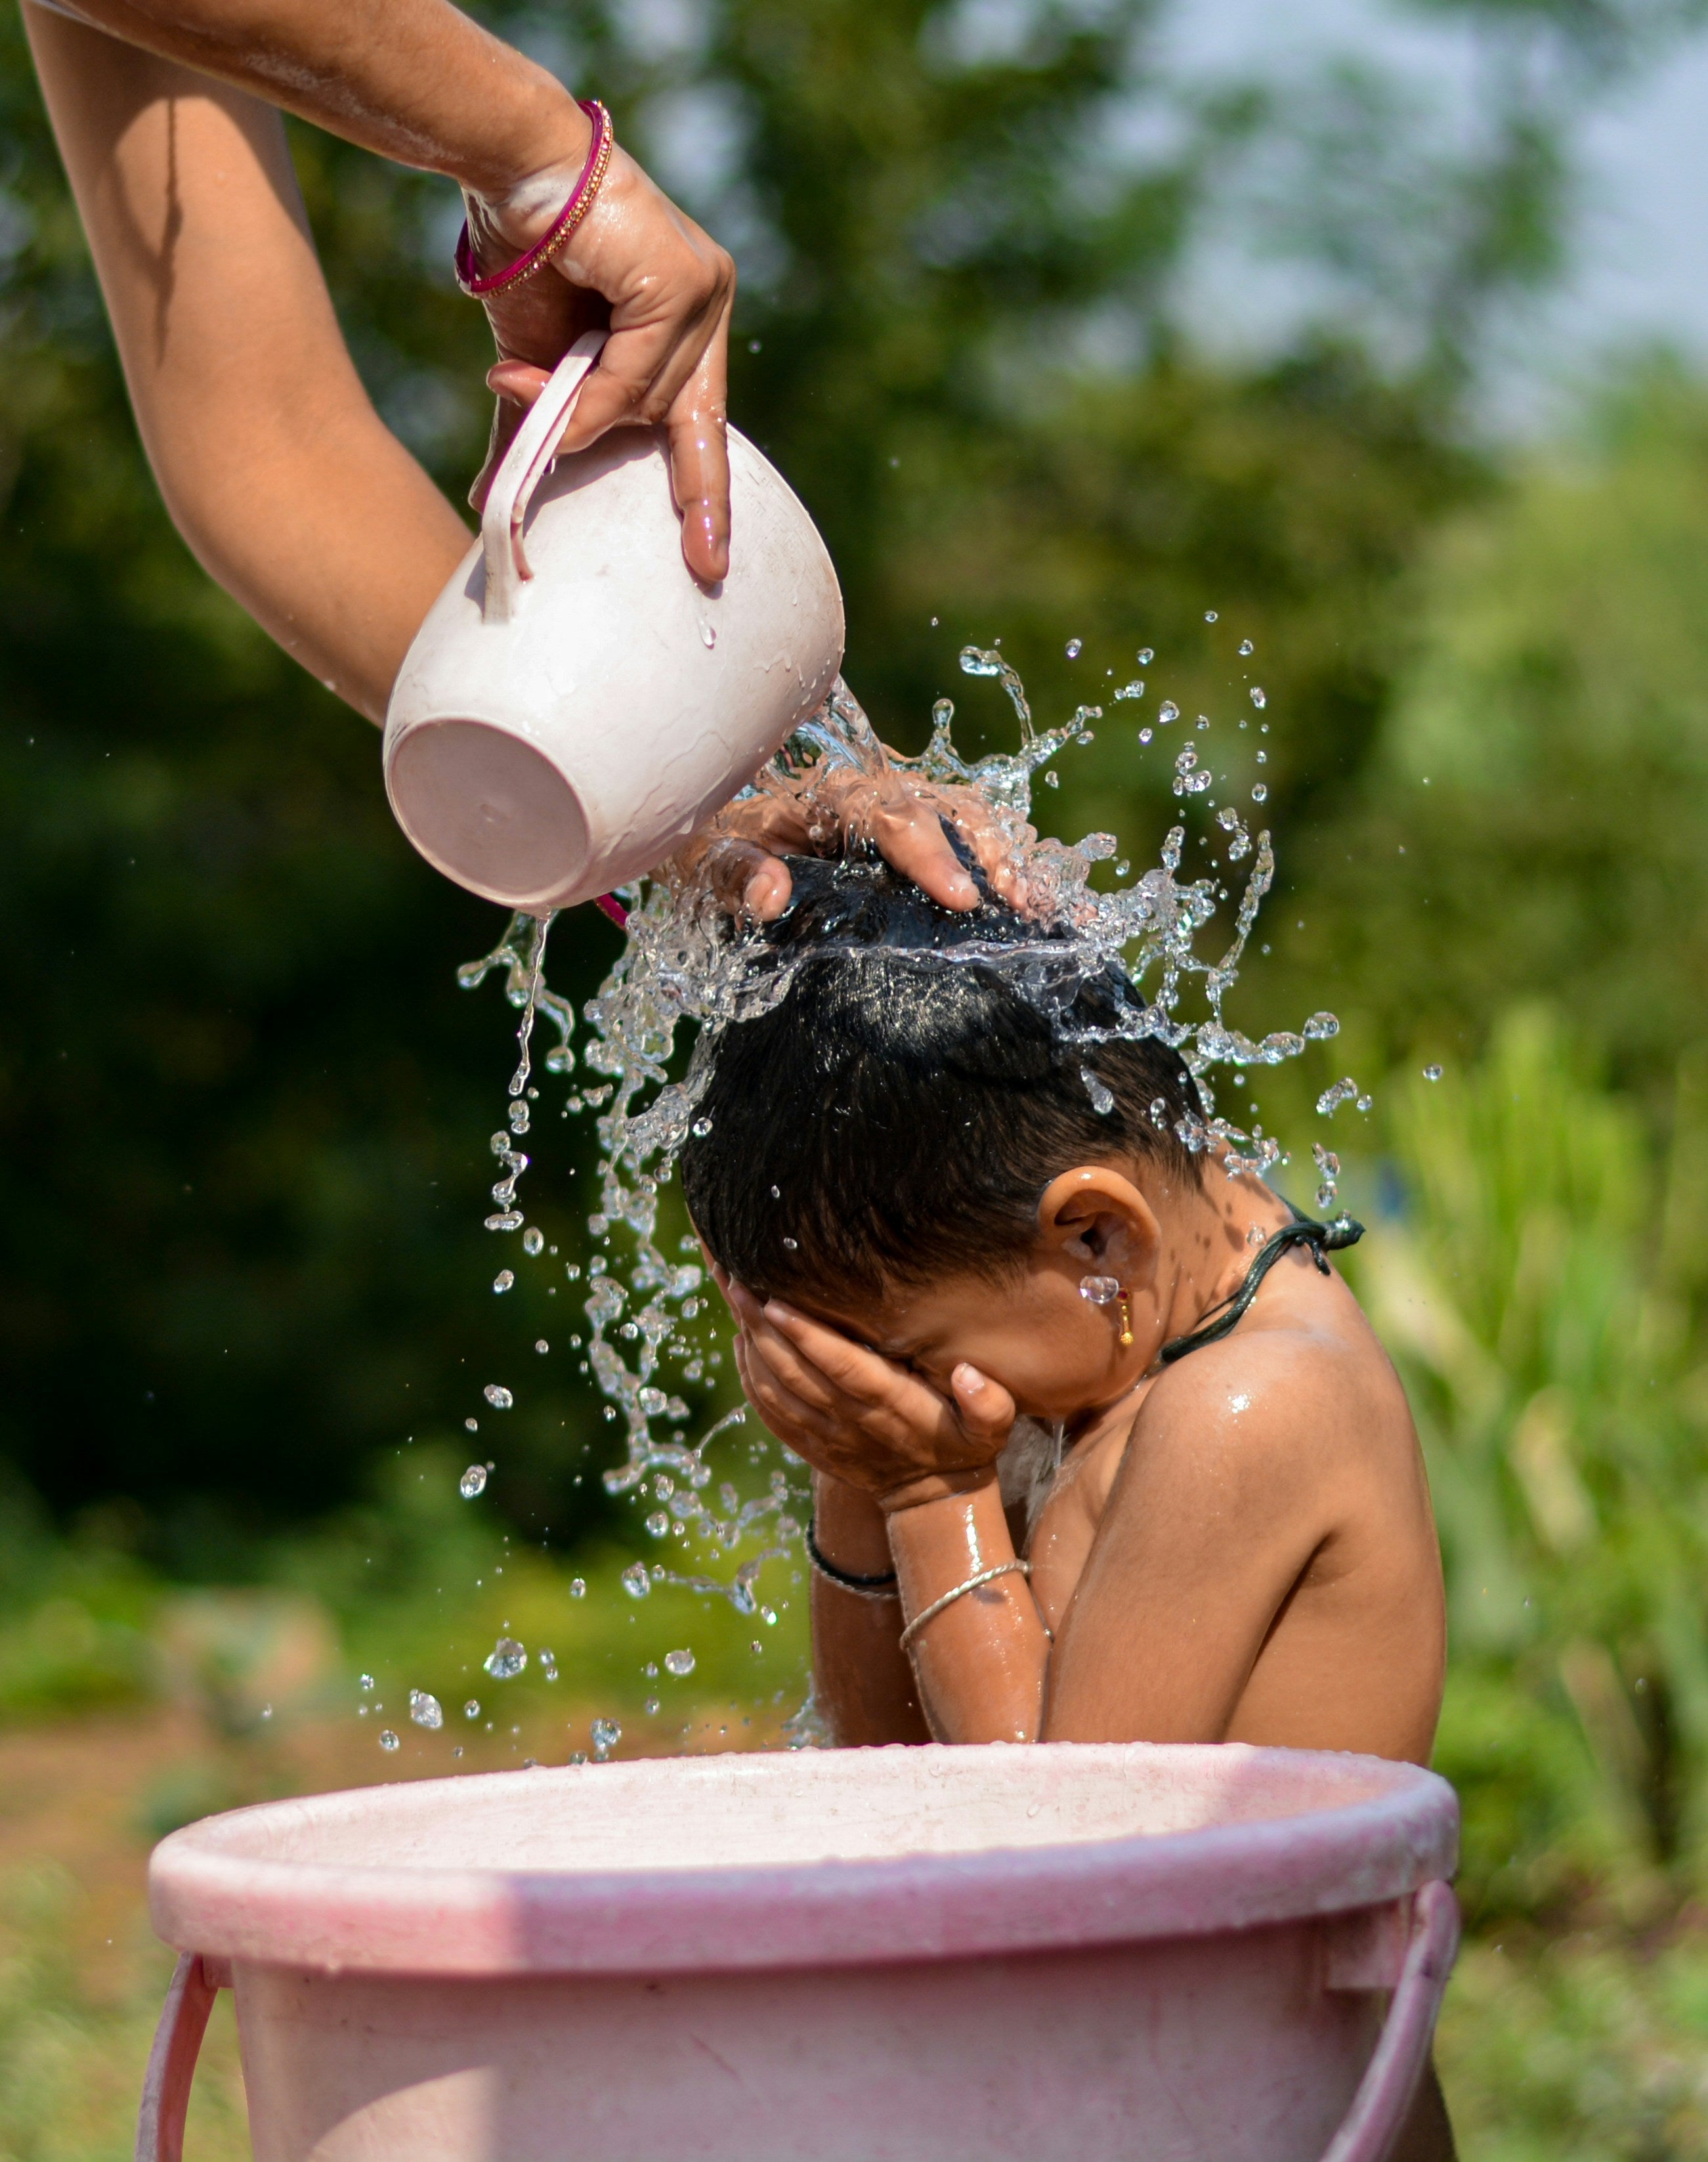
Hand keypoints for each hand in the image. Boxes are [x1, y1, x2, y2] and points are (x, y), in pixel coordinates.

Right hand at [465, 137, 734, 583]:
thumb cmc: (523, 259)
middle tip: (705, 567)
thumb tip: (493, 503)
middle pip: (691, 420)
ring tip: (521, 383)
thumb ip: (538, 429)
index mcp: (688, 322)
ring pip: (652, 402)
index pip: (704, 422)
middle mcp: (708, 303)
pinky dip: (593, 393)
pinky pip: (638, 374)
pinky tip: (542, 376)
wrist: (508, 175)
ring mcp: (703, 290)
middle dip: (695, 494)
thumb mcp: (534, 369)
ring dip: (584, 414)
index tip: (709, 563)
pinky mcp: (682, 282)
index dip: (706, 494)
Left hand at [673, 763, 1033, 921]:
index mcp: (824, 796)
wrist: (699, 824)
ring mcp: (889, 814)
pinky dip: (1000, 863)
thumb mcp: (700, 861)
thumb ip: (733, 874)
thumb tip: (771, 894)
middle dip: (984, 853)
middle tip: (1014, 902)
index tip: (961, 896)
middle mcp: (867, 796)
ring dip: (1002, 854)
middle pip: (941, 807)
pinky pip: (962, 837)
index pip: (888, 814)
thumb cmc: (701, 844)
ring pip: (961, 815)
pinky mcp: (902, 841)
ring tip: (1036, 904)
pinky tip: (1036, 900)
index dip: (930, 854)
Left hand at [716, 1273, 1014, 1508]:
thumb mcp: (993, 1428)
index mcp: (890, 1405)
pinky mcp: (808, 1443)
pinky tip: (738, 1340)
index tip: (776, 1302)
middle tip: (734, 1275)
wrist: (932, 1498)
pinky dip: (748, 1375)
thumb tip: (969, 1375)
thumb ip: (988, 1402)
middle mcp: (849, 1420)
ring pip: (773, 1386)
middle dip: (759, 1323)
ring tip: (729, 1291)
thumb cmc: (963, 1444)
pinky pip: (768, 1410)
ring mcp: (823, 1434)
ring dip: (747, 1341)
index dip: (806, 1336)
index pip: (840, 1367)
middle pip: (793, 1369)